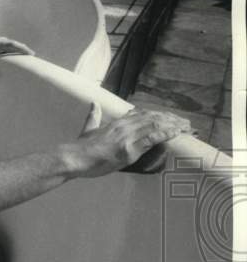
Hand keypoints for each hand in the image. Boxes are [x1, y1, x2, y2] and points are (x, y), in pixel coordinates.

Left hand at [0, 35, 34, 77]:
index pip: (11, 45)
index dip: (20, 48)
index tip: (29, 53)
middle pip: (14, 44)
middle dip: (24, 49)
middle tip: (33, 55)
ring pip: (12, 44)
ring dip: (20, 49)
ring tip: (29, 56)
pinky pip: (9, 46)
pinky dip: (16, 49)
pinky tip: (20, 56)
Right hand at [67, 104, 193, 176]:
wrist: (74, 157)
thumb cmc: (80, 147)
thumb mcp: (88, 129)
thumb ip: (93, 117)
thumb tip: (94, 104)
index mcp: (117, 122)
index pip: (143, 114)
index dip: (160, 115)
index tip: (171, 118)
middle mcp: (125, 126)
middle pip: (153, 118)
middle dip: (172, 120)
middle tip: (186, 123)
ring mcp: (128, 137)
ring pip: (156, 126)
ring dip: (174, 126)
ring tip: (187, 128)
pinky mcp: (129, 149)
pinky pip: (152, 139)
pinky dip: (166, 134)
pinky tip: (176, 133)